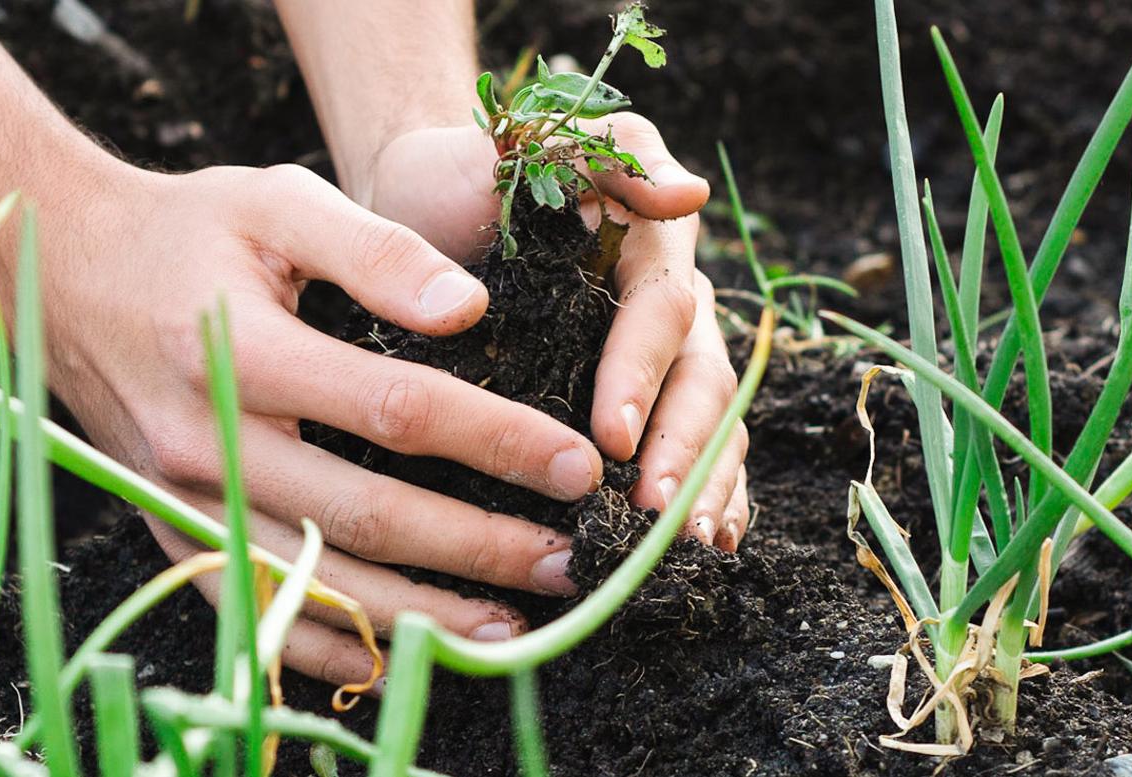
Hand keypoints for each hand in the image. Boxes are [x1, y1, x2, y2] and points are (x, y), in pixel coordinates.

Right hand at [42, 164, 606, 687]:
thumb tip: (469, 310)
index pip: (393, 411)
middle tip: (564, 561)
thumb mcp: (277, 201)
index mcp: (242, 350)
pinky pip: (255, 612)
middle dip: (477, 547)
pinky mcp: (170, 534)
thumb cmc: (186, 230)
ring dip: (420, 617)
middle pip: (364, 517)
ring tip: (511, 628)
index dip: (494, 441)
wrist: (58, 274)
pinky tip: (403, 656)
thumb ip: (376, 247)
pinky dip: (330, 647)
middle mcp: (206, 443)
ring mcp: (182, 502)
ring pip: (316, 583)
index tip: (573, 465)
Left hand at [352, 114, 752, 550]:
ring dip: (705, 487)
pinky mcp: (640, 398)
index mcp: (651, 242)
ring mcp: (661, 356)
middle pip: (703, 380)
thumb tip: (690, 195)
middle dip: (686, 451)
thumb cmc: (466, 175)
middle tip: (654, 513)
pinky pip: (694, 451)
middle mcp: (669, 301)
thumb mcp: (525, 145)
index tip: (611, 437)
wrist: (419, 205)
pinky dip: (705, 497)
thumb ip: (603, 159)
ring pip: (712, 424)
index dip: (642, 376)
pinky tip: (697, 548)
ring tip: (686, 547)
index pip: (662, 314)